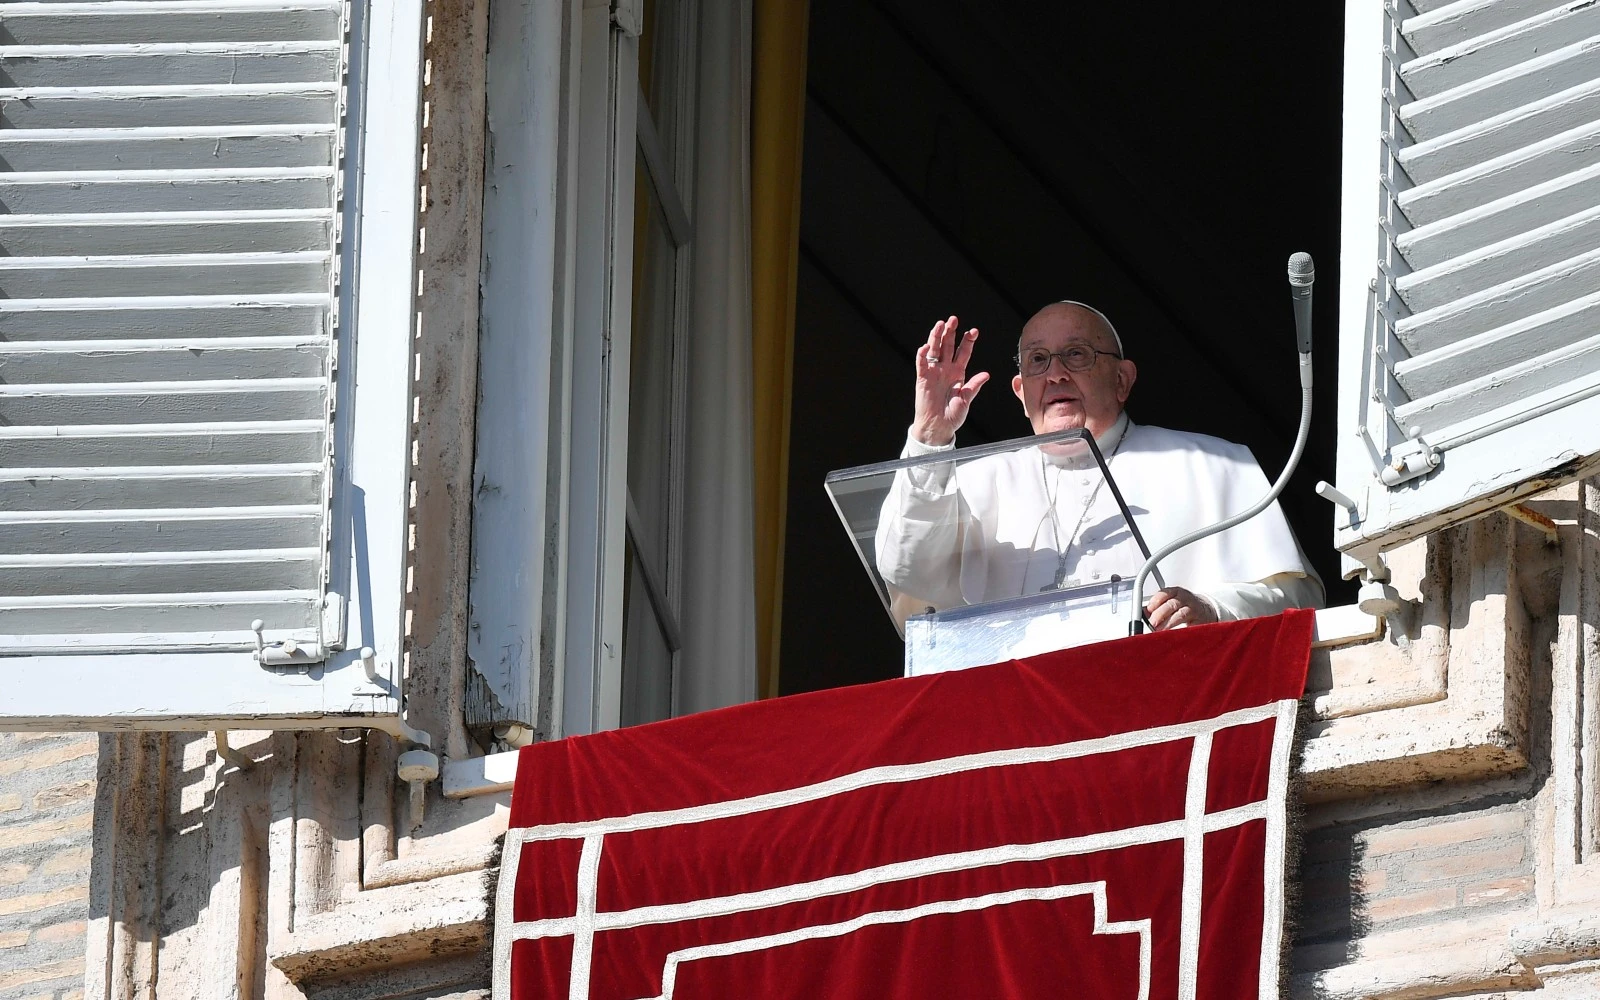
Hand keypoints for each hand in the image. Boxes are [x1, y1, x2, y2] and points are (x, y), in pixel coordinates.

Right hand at [911, 316, 989, 445]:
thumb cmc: (953, 415)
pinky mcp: (923, 378)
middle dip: (951, 332)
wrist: (938, 426)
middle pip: (948, 346)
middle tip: (954, 319)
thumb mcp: (966, 399)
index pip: (963, 352)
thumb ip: (974, 386)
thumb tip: (986, 374)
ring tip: (940, 324)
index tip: (974, 331)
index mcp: (958, 373)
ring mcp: (934, 372)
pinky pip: (922, 363)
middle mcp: (946, 369)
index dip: (968, 341)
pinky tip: (926, 346)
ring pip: (935, 350)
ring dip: (937, 337)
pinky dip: (923, 354)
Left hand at [1144, 588, 1217, 630]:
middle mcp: (1185, 599)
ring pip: (1181, 615)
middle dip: (1160, 614)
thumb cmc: (1183, 606)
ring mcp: (1193, 610)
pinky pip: (1191, 626)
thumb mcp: (1171, 602)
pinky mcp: (1200, 621)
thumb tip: (1143, 615)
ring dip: (1168, 624)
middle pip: (1172, 604)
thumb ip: (1157, 607)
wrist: (1205, 610)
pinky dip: (1182, 631)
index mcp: (1176, 592)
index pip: (1164, 593)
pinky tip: (1174, 635)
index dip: (1155, 601)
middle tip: (1152, 623)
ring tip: (1159, 631)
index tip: (1148, 610)